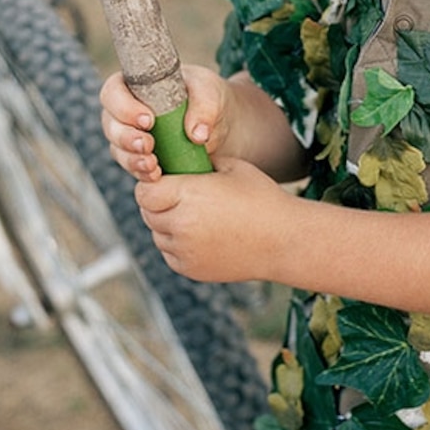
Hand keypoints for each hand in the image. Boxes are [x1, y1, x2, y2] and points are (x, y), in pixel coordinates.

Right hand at [97, 63, 234, 179]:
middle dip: (126, 138)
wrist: (218, 122)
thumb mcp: (210, 92)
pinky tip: (155, 175)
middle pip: (111, 125)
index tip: (148, 120)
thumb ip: (205, 107)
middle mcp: (125, 111)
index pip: (113, 92)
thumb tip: (197, 134)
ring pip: (118, 149)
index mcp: (134, 85)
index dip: (123, 107)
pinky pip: (133, 167)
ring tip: (152, 165)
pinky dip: (142, 173)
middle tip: (148, 144)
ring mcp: (129, 137)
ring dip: (132, 159)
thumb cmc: (206, 96)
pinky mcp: (139, 158)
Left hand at [130, 156, 294, 283]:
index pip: (145, 191)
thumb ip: (195, 164)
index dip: (153, 185)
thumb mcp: (229, 167)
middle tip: (182, 199)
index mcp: (188, 195)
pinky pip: (169, 253)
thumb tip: (174, 160)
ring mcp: (184, 251)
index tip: (166, 182)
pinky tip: (203, 236)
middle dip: (160, 204)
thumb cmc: (261, 199)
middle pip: (148, 212)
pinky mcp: (190, 269)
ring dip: (168, 225)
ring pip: (157, 234)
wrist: (285, 240)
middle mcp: (181, 225)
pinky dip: (178, 245)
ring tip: (196, 217)